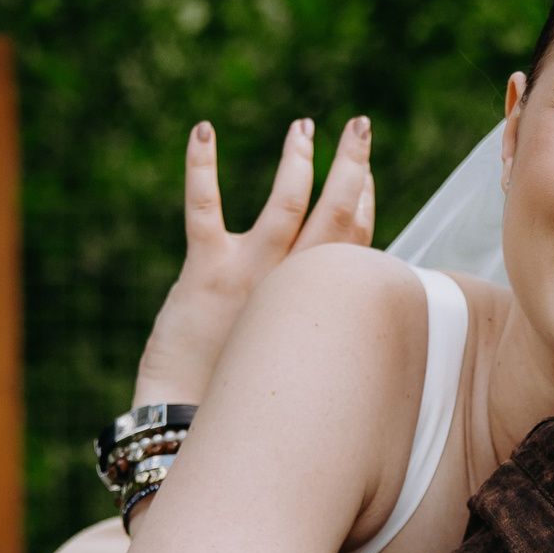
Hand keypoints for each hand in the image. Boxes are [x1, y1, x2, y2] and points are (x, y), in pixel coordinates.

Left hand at [132, 116, 376, 406]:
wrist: (189, 427)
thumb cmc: (236, 396)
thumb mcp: (287, 359)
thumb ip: (306, 325)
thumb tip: (323, 313)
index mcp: (319, 305)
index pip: (356, 242)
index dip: (364, 200)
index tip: (362, 174)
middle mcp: (294, 285)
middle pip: (339, 213)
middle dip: (353, 163)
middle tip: (360, 125)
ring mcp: (251, 275)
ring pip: (287, 204)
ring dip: (298, 158)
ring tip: (303, 127)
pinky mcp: (205, 273)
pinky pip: (203, 209)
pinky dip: (200, 167)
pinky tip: (202, 130)